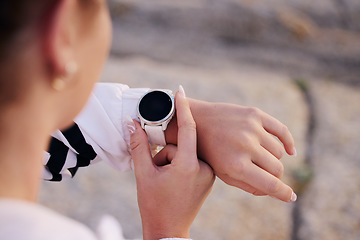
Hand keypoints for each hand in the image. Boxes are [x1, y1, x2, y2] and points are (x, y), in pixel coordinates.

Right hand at [129, 87, 214, 239]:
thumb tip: (131, 123)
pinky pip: (192, 161)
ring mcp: (208, 174)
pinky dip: (180, 165)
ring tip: (164, 181)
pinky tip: (173, 181)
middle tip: (156, 172)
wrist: (168, 230)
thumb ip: (138, 145)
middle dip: (164, 154)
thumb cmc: (154, 205)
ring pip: (185, 153)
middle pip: (179, 145)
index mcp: (188, 166)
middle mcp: (203, 168)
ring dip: (171, 161)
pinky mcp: (208, 178)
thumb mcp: (143, 174)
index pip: (188, 128)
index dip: (183, 108)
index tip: (180, 92)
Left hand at [166, 100, 296, 201]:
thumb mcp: (222, 174)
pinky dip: (288, 142)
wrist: (195, 121)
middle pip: (277, 168)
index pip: (271, 184)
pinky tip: (291, 151)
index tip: (291, 197)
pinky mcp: (254, 114)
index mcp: (236, 165)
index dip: (284, 193)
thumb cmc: (209, 153)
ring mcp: (251, 128)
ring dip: (273, 159)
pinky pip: (281, 130)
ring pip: (279, 152)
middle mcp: (245, 146)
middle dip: (274, 176)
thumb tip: (274, 191)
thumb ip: (249, 185)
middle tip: (266, 175)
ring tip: (260, 159)